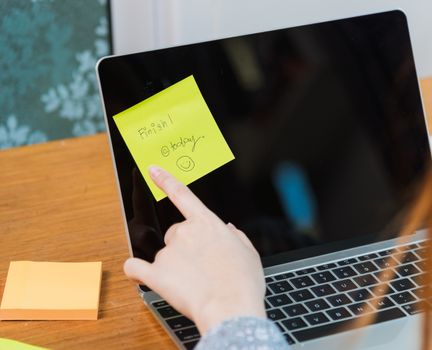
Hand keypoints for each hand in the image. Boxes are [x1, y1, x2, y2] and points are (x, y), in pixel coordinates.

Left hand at [123, 166, 265, 333]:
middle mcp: (184, 232)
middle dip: (184, 246)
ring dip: (174, 266)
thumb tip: (227, 229)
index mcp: (207, 223)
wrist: (231, 307)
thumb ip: (235, 237)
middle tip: (200, 267)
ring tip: (193, 284)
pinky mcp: (155, 274)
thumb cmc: (243, 282)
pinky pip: (136, 267)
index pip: (182, 194)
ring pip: (164, 254)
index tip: (153, 170)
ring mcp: (168, 252)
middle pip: (175, 232)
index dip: (165, 180)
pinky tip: (140, 274)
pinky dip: (136, 271)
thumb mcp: (248, 252)